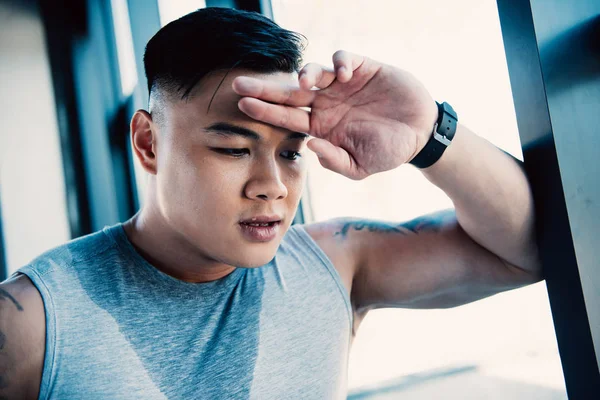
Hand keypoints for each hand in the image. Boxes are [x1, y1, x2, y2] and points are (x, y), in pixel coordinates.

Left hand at [232, 51, 437, 179]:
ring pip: (313, 72)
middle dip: (265, 88)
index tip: (243, 106)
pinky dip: (340, 63)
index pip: (286, 118)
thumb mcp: (360, 167)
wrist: (419, 134)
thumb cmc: (387, 151)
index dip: (265, 111)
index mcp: (321, 126)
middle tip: (240, 83)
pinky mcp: (362, 68)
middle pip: (289, 93)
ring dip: (305, 73)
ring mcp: (342, 85)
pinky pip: (343, 59)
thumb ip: (335, 161)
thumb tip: (311, 147)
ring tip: (305, 82)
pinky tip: (344, 75)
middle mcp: (326, 103)